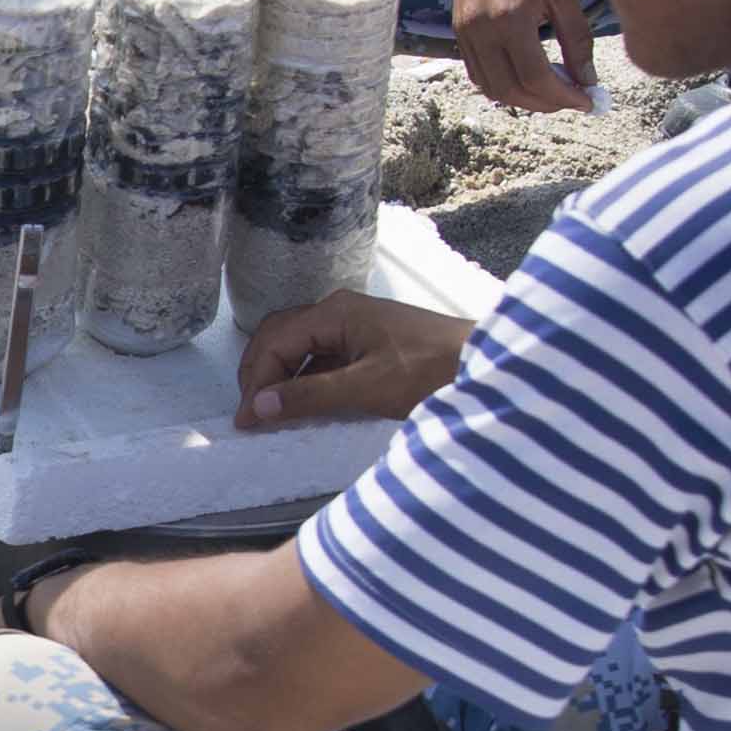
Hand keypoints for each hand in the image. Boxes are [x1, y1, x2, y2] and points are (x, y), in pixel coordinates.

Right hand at [238, 292, 468, 430]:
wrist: (483, 362)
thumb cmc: (430, 370)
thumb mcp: (368, 388)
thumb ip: (312, 396)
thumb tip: (259, 405)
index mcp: (335, 312)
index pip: (274, 341)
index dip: (255, 381)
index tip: (246, 420)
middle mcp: (338, 310)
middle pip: (280, 337)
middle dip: (259, 374)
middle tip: (251, 414)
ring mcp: (353, 324)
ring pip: (299, 346)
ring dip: (279, 377)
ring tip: (270, 411)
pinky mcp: (366, 341)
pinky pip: (320, 356)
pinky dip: (303, 378)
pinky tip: (303, 402)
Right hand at [447, 0, 601, 116]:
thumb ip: (577, 40)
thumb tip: (587, 79)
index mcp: (510, 17)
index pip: (536, 78)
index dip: (564, 97)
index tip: (587, 100)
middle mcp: (481, 29)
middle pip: (510, 90)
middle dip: (544, 104)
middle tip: (571, 99)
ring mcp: (465, 30)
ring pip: (490, 87)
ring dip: (522, 98)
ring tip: (551, 91)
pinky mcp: (459, 27)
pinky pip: (478, 71)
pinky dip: (502, 83)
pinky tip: (526, 74)